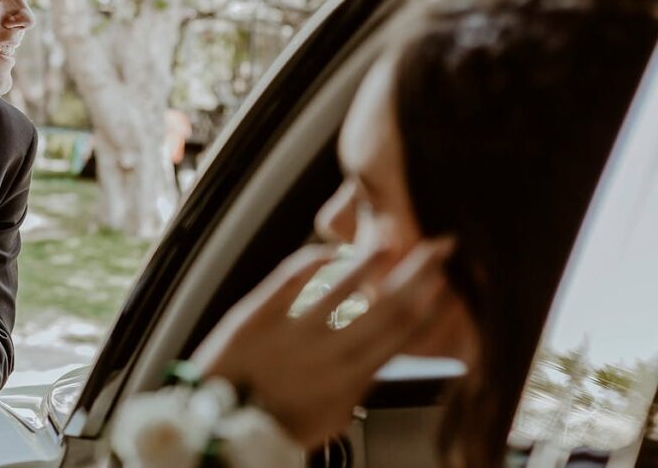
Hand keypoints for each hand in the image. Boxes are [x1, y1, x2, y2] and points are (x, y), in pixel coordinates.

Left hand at [191, 239, 452, 449]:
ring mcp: (291, 332)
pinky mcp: (255, 316)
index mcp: (351, 380)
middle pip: (387, 305)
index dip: (433, 305)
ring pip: (343, 285)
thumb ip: (358, 387)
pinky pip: (289, 279)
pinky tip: (331, 249)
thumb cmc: (275, 425)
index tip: (451, 282)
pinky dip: (314, 259)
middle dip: (420, 272)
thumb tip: (380, 360)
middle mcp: (328, 353)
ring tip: (391, 238)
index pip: (403, 335)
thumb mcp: (331, 418)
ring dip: (373, 258)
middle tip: (442, 246)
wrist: (215, 428)